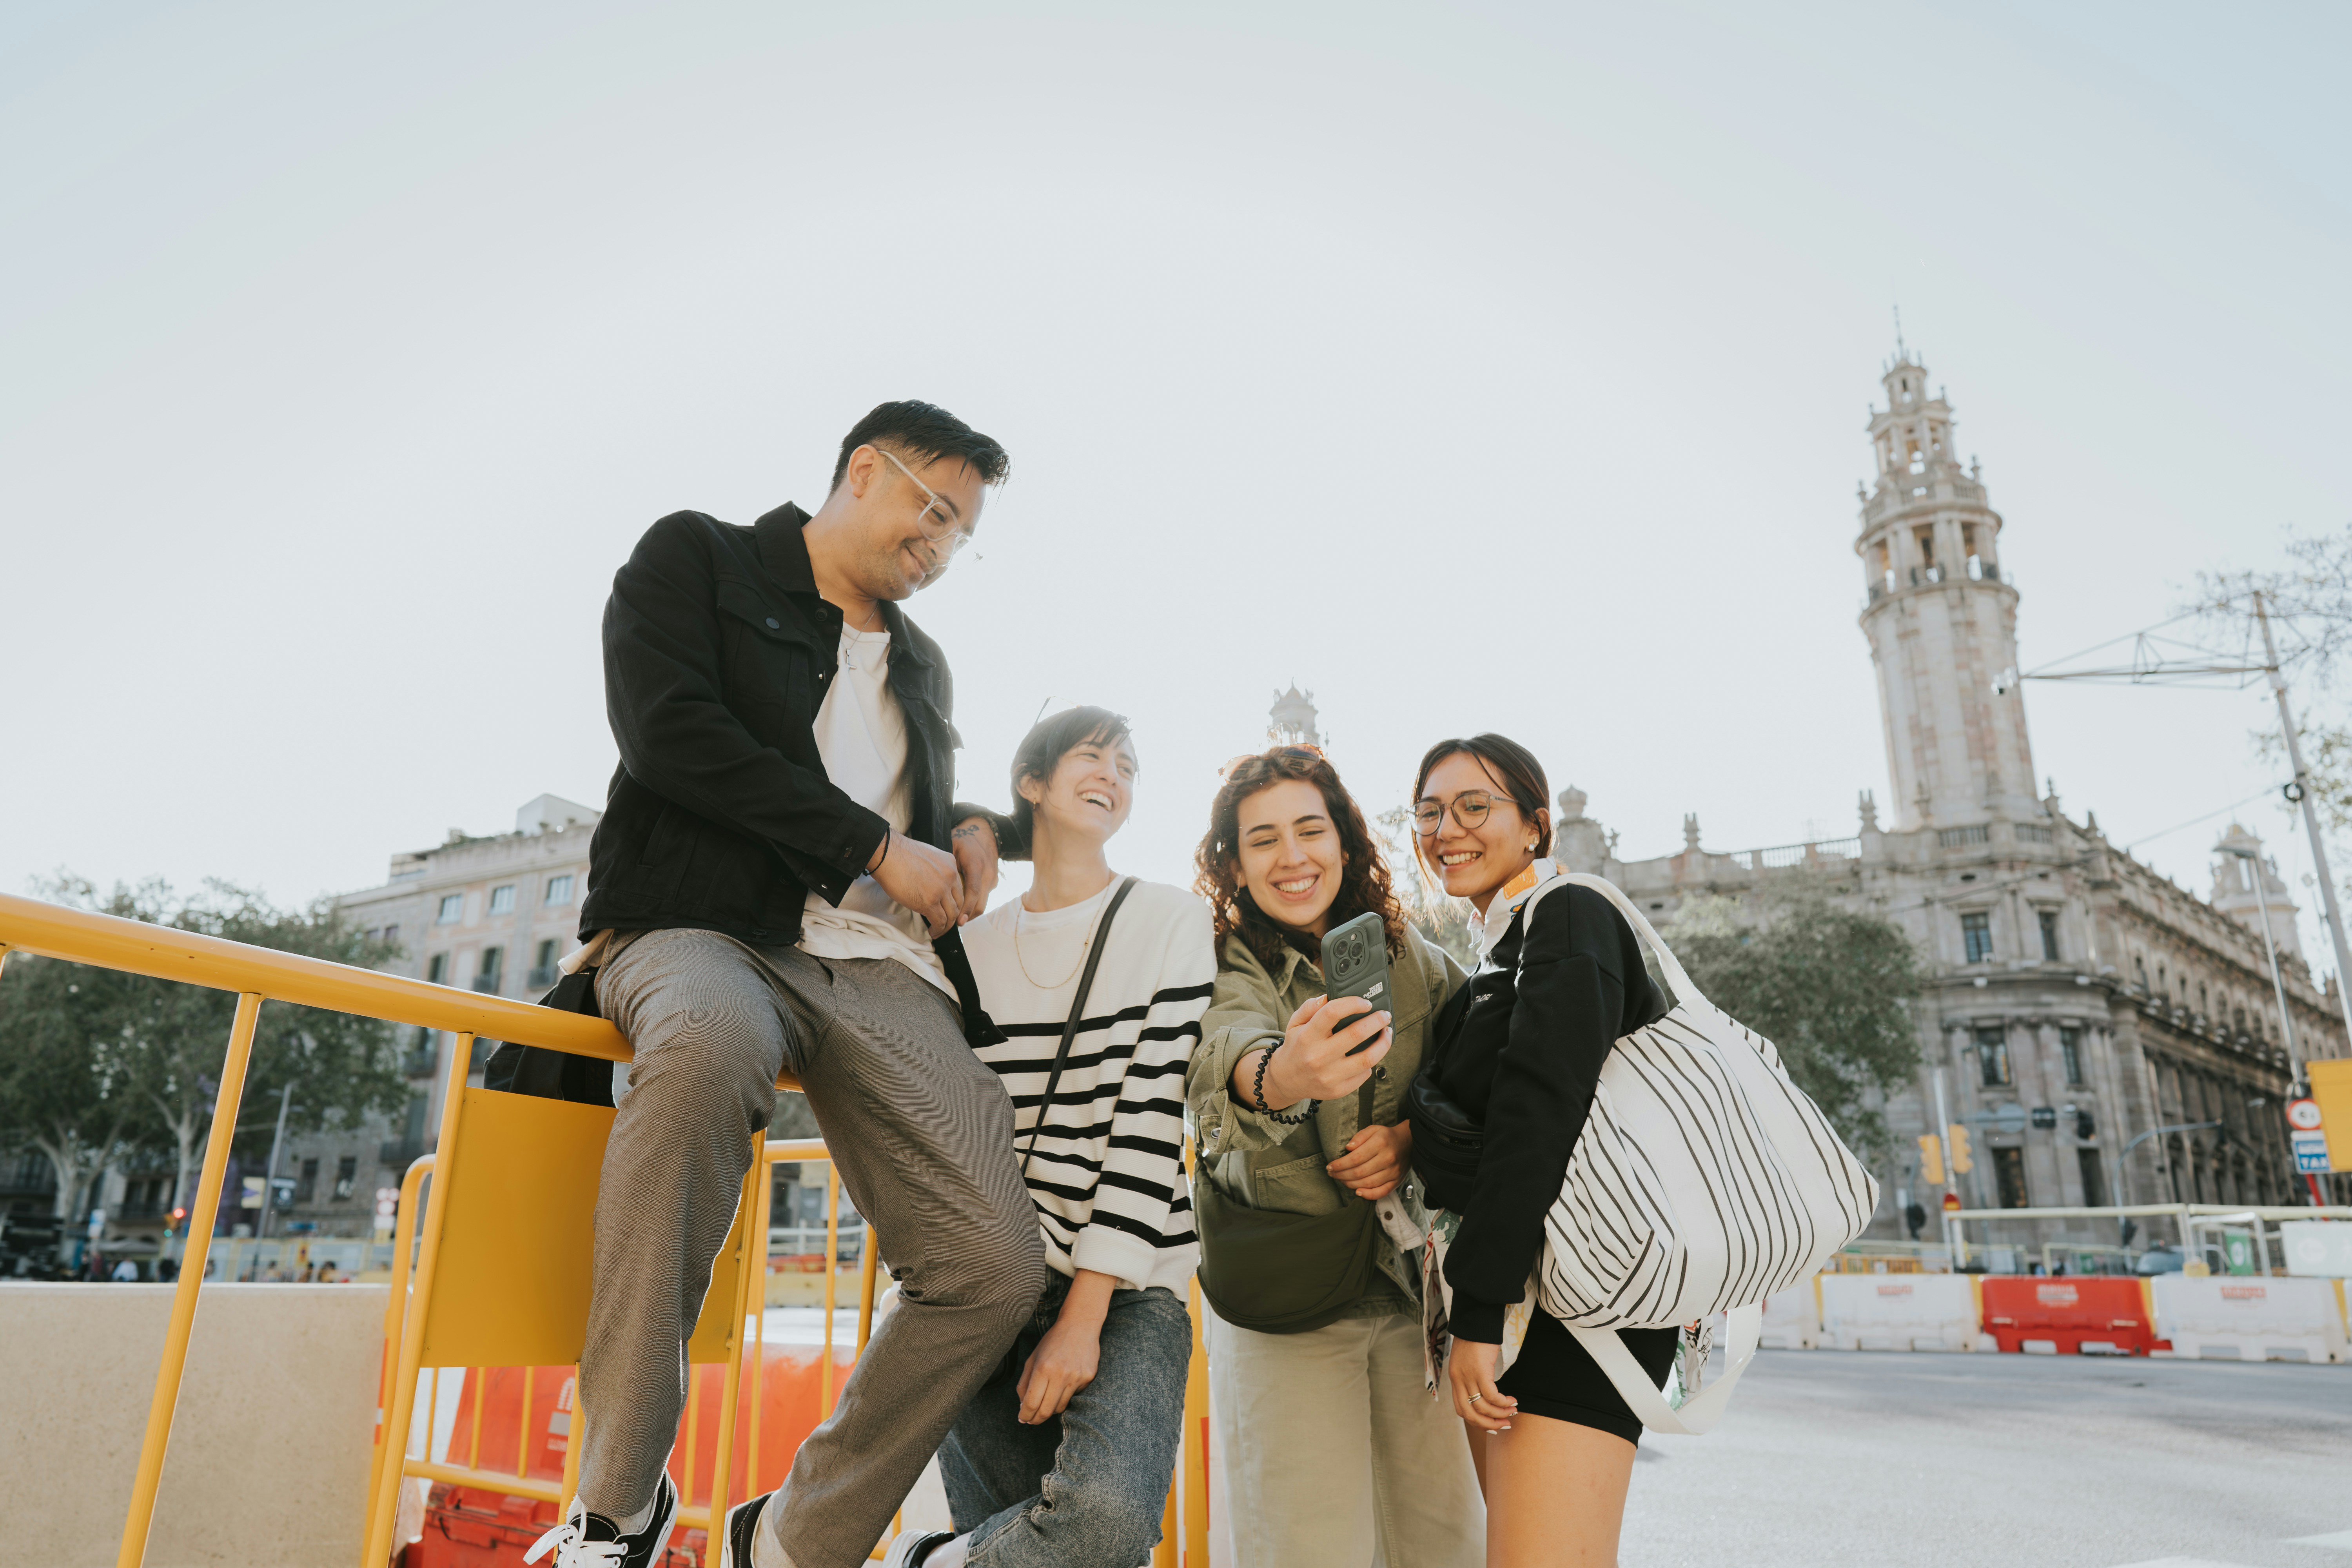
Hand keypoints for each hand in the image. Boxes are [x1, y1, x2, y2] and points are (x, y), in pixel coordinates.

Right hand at [868, 832, 964, 936]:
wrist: (887, 854)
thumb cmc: (899, 854)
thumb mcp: (928, 856)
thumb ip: (936, 870)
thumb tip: (933, 884)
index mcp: (950, 863)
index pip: (959, 887)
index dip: (954, 902)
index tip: (948, 909)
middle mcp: (950, 876)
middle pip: (959, 902)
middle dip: (953, 916)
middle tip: (945, 923)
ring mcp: (941, 890)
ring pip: (951, 914)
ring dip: (946, 926)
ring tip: (938, 931)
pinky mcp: (929, 902)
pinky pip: (940, 921)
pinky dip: (938, 929)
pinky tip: (933, 932)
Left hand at [950, 818, 999, 922]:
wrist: (984, 832)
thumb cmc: (963, 840)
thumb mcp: (952, 848)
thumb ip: (948, 867)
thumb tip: (935, 886)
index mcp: (976, 866)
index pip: (973, 893)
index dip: (965, 909)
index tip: (958, 921)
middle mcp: (987, 874)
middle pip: (980, 904)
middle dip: (966, 917)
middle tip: (951, 924)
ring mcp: (992, 879)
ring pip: (982, 904)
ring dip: (970, 913)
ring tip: (954, 919)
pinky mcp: (993, 882)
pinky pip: (983, 898)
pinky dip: (973, 904)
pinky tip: (961, 906)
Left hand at [1017, 1271, 1112, 1422]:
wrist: (1080, 1325)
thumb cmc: (1053, 1341)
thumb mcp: (1033, 1358)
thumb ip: (1025, 1383)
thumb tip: (1023, 1407)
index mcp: (1043, 1368)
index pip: (1031, 1402)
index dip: (1025, 1415)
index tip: (1022, 1418)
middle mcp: (1060, 1374)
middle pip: (1046, 1411)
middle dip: (1036, 1419)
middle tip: (1031, 1420)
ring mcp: (1076, 1377)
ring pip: (1060, 1407)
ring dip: (1050, 1409)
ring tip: (1046, 1401)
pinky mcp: (1087, 1378)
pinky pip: (1073, 1396)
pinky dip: (1065, 1395)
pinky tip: (1064, 1382)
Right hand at [1246, 994, 1391, 1109]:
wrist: (1287, 1080)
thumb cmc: (1296, 1046)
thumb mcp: (1295, 1023)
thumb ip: (1310, 1007)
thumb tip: (1330, 996)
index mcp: (1307, 1036)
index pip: (1332, 1013)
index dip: (1353, 1003)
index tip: (1366, 1002)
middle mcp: (1318, 1057)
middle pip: (1356, 1034)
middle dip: (1377, 1021)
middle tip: (1384, 1015)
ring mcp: (1329, 1076)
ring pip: (1367, 1058)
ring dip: (1384, 1043)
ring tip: (1387, 1032)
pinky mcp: (1338, 1090)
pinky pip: (1364, 1074)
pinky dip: (1371, 1062)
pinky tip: (1371, 1053)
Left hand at [1328, 1119, 1412, 1199]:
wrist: (1410, 1142)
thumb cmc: (1387, 1136)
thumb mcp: (1373, 1129)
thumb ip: (1359, 1136)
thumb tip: (1348, 1148)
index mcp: (1380, 1143)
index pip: (1355, 1158)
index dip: (1340, 1165)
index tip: (1330, 1166)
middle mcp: (1387, 1158)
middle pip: (1359, 1172)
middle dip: (1341, 1175)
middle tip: (1332, 1174)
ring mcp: (1393, 1172)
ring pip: (1368, 1183)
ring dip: (1350, 1184)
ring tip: (1341, 1180)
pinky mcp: (1397, 1181)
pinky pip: (1382, 1192)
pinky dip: (1369, 1195)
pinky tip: (1358, 1192)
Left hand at [1448, 1336, 1516, 1431]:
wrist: (1476, 1321)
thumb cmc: (1475, 1339)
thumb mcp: (1467, 1361)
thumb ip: (1471, 1377)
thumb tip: (1484, 1393)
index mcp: (1455, 1379)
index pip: (1461, 1410)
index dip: (1477, 1422)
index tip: (1492, 1424)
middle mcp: (1459, 1380)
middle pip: (1470, 1414)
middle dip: (1489, 1424)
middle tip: (1504, 1425)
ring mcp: (1468, 1376)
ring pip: (1482, 1407)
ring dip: (1499, 1413)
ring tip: (1512, 1410)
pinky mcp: (1480, 1371)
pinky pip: (1491, 1395)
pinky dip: (1502, 1402)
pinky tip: (1511, 1400)